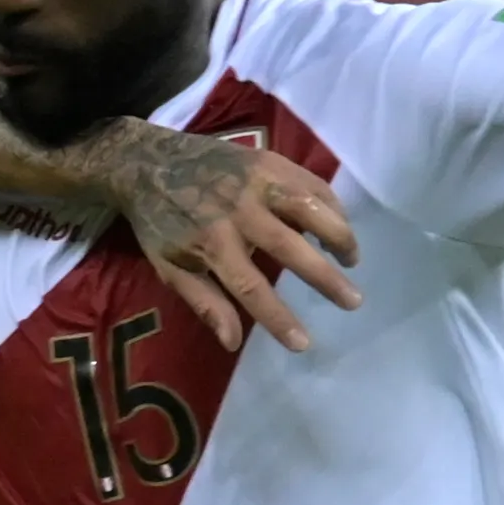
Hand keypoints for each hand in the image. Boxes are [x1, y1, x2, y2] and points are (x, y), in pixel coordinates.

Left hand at [90, 124, 364, 352]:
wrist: (150, 161)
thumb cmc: (160, 222)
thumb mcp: (170, 266)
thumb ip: (204, 302)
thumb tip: (234, 342)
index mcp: (210, 242)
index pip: (251, 288)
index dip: (278, 318)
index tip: (304, 343)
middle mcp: (238, 211)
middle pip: (290, 248)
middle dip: (325, 277)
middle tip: (353, 301)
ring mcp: (256, 181)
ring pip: (309, 206)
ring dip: (338, 234)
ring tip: (353, 260)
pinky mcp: (269, 161)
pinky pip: (310, 182)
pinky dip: (331, 204)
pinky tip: (339, 226)